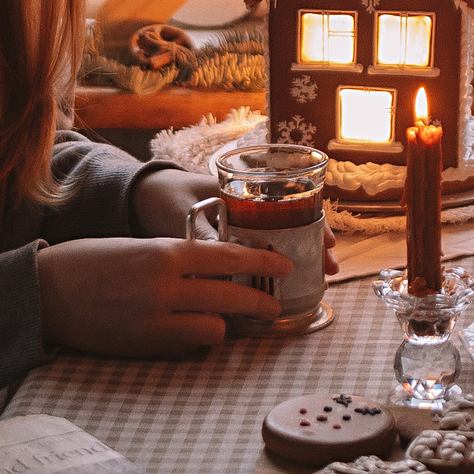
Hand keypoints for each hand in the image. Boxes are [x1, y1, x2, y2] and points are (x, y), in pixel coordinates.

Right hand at [36, 236, 289, 355]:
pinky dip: (196, 340)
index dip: (262, 263)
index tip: (284, 266)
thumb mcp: (140, 248)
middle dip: (260, 302)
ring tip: (227, 321)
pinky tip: (193, 333)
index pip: (228, 256)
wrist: (47, 292)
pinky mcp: (146, 346)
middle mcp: (166, 286)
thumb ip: (178, 259)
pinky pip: (189, 346)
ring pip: (215, 328)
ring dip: (224, 324)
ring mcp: (156, 320)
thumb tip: (218, 271)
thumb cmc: (92, 262)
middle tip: (275, 307)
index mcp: (166, 252)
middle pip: (232, 296)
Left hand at [132, 167, 337, 273]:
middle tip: (331, 269)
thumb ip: (203, 237)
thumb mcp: (185, 216)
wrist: (142, 195)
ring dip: (302, 255)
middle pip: (295, 222)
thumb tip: (227, 266)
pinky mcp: (230, 239)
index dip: (313, 226)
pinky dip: (276, 263)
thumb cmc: (166, 198)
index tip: (328, 246)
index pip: (292, 205)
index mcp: (243, 192)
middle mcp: (249, 205)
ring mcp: (242, 221)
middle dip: (315, 244)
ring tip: (321, 276)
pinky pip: (262, 250)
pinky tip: (286, 281)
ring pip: (283, 237)